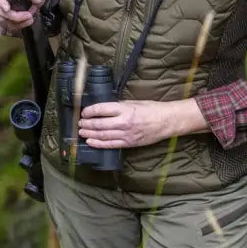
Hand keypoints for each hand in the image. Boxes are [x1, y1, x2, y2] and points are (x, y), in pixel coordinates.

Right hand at [0, 0, 44, 34]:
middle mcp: (0, 2)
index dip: (1, 2)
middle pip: (2, 12)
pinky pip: (10, 26)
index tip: (7, 8)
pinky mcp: (6, 22)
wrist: (33, 4)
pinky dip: (21, 25)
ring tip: (31, 17)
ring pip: (5, 21)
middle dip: (16, 16)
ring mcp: (2, 13)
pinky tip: (29, 21)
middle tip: (29, 15)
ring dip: (20, 21)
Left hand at [78, 99, 207, 148]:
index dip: (89, 111)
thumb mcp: (133, 102)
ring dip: (89, 134)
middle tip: (80, 123)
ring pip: (102, 135)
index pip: (101, 109)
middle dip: (86, 124)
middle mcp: (123, 122)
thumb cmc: (151, 109)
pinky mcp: (128, 143)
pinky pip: (110, 144)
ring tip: (81, 132)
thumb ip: (118, 106)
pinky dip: (98, 144)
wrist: (166, 121)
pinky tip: (90, 142)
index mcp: (124, 109)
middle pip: (98, 124)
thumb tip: (102, 108)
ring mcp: (125, 134)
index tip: (84, 112)